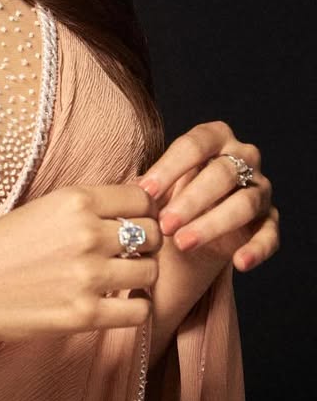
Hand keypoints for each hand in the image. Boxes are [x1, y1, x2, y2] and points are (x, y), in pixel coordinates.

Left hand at [136, 119, 278, 272]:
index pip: (194, 144)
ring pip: (244, 203)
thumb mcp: (156, 190)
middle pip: (222, 173)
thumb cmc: (169, 198)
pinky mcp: (268, 222)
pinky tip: (240, 262)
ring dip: (212, 224)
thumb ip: (148, 187)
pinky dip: (257, 249)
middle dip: (190, 200)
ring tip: (183, 243)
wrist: (186, 233)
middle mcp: (244, 158)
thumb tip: (131, 191)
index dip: (169, 168)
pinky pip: (269, 235)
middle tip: (164, 224)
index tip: (145, 192)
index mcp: (214, 138)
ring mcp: (259, 189)